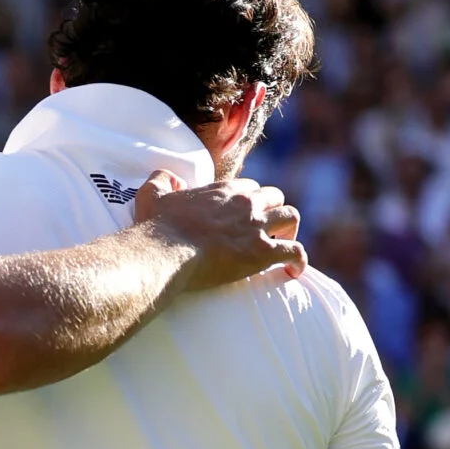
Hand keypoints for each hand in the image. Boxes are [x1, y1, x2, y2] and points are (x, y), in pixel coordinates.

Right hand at [135, 172, 305, 288]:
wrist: (165, 252)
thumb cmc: (157, 228)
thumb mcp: (151, 195)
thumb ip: (161, 179)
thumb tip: (169, 177)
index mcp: (224, 190)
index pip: (250, 187)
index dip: (249, 200)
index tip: (242, 216)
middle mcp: (246, 203)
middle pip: (275, 196)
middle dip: (273, 211)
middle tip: (263, 230)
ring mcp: (257, 227)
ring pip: (292, 217)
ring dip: (289, 230)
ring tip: (281, 245)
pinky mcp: (263, 252)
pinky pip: (295, 252)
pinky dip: (298, 260)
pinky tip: (294, 271)